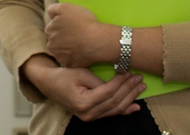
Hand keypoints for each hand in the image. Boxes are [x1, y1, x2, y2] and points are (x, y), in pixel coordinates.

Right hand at [21, 54, 144, 121]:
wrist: (49, 84)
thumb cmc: (63, 76)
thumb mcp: (79, 72)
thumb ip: (98, 80)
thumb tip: (116, 83)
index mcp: (83, 102)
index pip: (108, 92)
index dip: (121, 82)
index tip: (130, 72)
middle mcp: (88, 114)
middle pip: (114, 102)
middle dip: (129, 89)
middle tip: (140, 79)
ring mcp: (90, 117)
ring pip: (116, 109)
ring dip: (130, 98)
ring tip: (140, 88)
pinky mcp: (92, 116)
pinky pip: (111, 114)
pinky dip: (125, 110)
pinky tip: (135, 106)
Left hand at [45, 3, 110, 68]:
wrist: (98, 40)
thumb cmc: (83, 22)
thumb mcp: (65, 8)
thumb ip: (53, 9)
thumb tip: (49, 15)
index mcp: (49, 30)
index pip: (52, 28)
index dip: (62, 26)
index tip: (72, 27)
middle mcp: (51, 45)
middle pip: (55, 41)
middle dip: (62, 39)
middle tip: (76, 36)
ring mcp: (59, 56)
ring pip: (61, 52)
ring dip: (67, 50)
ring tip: (80, 45)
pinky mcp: (68, 65)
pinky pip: (69, 62)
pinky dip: (73, 59)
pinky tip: (81, 54)